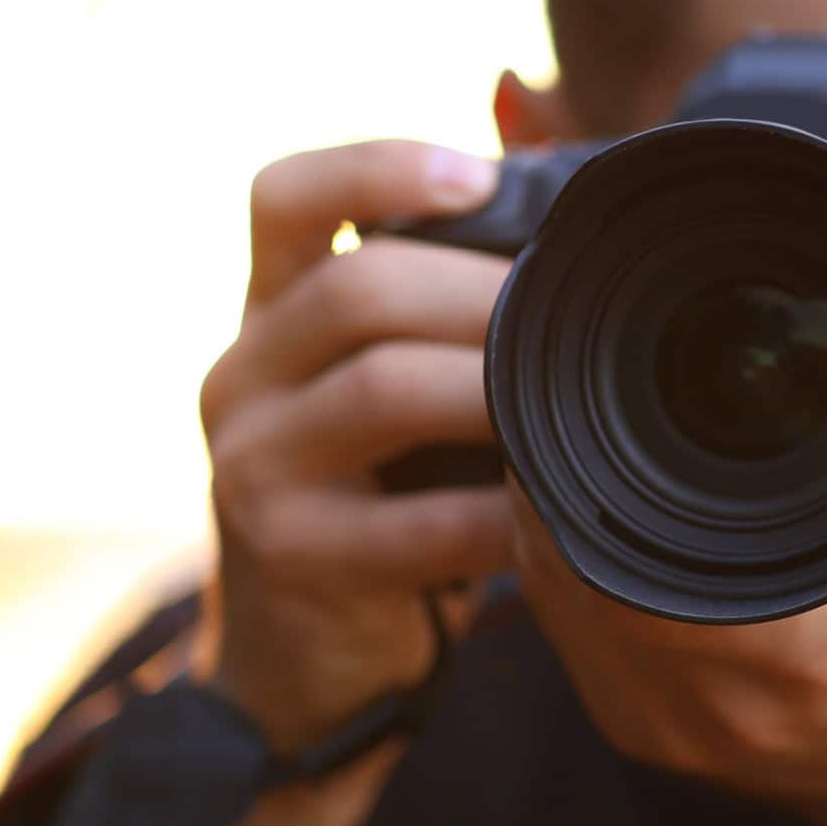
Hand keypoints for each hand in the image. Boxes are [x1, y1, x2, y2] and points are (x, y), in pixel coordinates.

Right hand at [196, 140, 521, 751]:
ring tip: (580, 401)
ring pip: (384, 388)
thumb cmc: (388, 491)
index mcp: (272, 309)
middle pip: (358, 286)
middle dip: (486, 294)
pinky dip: (505, 513)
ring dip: (501, 390)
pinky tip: (556, 516)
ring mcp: (254, 467)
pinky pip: (422, 520)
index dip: (376, 168)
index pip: (285, 196)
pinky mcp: (293, 558)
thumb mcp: (394, 381)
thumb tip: (562, 171)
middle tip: (583, 317)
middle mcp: (243, 374)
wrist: (305, 658)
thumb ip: (448, 294)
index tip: (477, 177)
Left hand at [505, 290, 826, 825]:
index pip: (660, 551)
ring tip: (597, 409)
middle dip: (585, 453)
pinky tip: (603, 488)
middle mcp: (721, 706)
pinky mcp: (632, 726)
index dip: (620, 454)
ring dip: (568, 497)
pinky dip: (573, 544)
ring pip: (558, 584)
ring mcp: (661, 726)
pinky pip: (565, 618)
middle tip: (606, 361)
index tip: (628, 366)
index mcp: (815, 659)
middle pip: (584, 555)